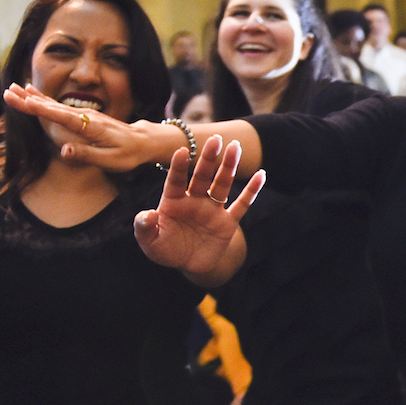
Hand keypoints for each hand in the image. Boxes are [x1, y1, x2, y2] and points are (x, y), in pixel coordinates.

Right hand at [3, 83, 165, 170]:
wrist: (142, 141)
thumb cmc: (127, 154)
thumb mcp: (110, 160)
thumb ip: (86, 154)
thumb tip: (64, 150)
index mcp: (90, 126)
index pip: (61, 117)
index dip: (42, 110)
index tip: (24, 102)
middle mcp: (84, 116)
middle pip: (52, 107)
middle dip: (29, 100)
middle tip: (7, 92)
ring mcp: (82, 113)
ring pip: (52, 104)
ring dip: (31, 96)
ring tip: (12, 88)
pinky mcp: (82, 115)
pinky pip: (58, 106)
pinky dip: (42, 98)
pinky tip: (31, 91)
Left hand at [132, 135, 263, 275]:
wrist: (188, 265)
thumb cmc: (164, 250)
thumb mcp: (149, 241)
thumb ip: (144, 227)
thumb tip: (147, 214)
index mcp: (173, 201)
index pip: (176, 180)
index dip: (178, 167)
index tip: (182, 151)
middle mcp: (194, 200)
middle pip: (202, 176)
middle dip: (209, 158)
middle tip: (216, 140)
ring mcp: (212, 210)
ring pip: (222, 184)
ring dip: (228, 166)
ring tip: (235, 147)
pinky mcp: (227, 222)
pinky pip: (241, 205)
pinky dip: (251, 191)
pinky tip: (261, 175)